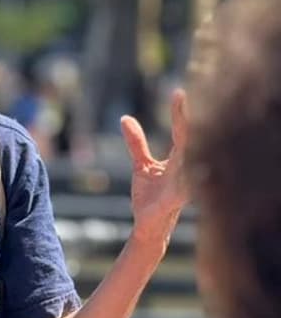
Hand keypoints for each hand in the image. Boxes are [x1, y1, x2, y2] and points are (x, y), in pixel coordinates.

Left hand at [119, 87, 188, 248]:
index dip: (180, 113)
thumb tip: (125, 118)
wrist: (146, 225)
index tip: (178, 92)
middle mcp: (186, 169)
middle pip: (190, 140)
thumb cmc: (150, 196)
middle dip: (187, 120)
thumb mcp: (141, 166)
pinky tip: (192, 165)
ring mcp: (183, 184)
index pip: (182, 132)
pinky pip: (186, 186)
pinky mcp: (176, 199)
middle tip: (185, 97)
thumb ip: (136, 144)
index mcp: (179, 160)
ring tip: (192, 123)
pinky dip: (189, 176)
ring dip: (192, 142)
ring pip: (192, 160)